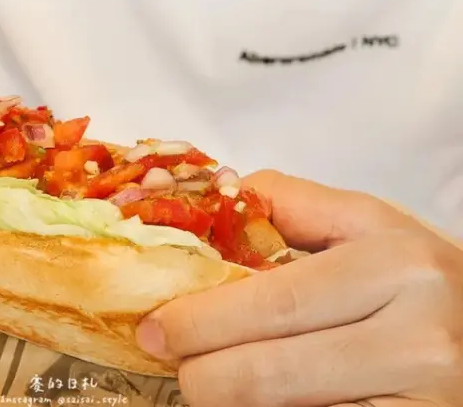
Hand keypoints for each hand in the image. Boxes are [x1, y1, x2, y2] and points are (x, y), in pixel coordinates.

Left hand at [136, 170, 462, 406]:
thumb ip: (295, 203)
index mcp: (395, 268)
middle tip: (170, 361)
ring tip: (205, 382)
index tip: (156, 327)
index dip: (202, 320)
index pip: (273, 302)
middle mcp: (418, 339)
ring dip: (231, 403)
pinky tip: (253, 402)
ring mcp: (423, 400)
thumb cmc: (420, 276)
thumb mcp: (371, 224)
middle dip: (203, 373)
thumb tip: (217, 192)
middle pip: (274, 369)